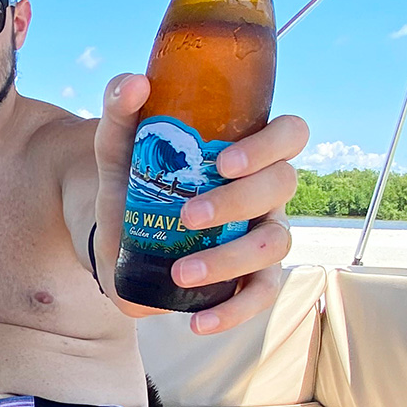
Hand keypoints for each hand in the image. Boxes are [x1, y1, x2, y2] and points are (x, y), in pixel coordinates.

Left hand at [92, 74, 307, 334]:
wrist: (116, 234)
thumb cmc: (134, 178)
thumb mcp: (118, 146)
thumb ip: (120, 110)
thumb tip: (134, 82)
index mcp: (246, 149)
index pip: (290, 133)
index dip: (270, 145)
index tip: (226, 162)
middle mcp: (264, 190)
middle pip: (282, 187)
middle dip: (238, 202)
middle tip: (188, 216)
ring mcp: (262, 233)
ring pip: (275, 244)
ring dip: (231, 259)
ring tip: (180, 273)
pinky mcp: (248, 276)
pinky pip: (260, 295)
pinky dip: (233, 312)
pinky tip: (198, 324)